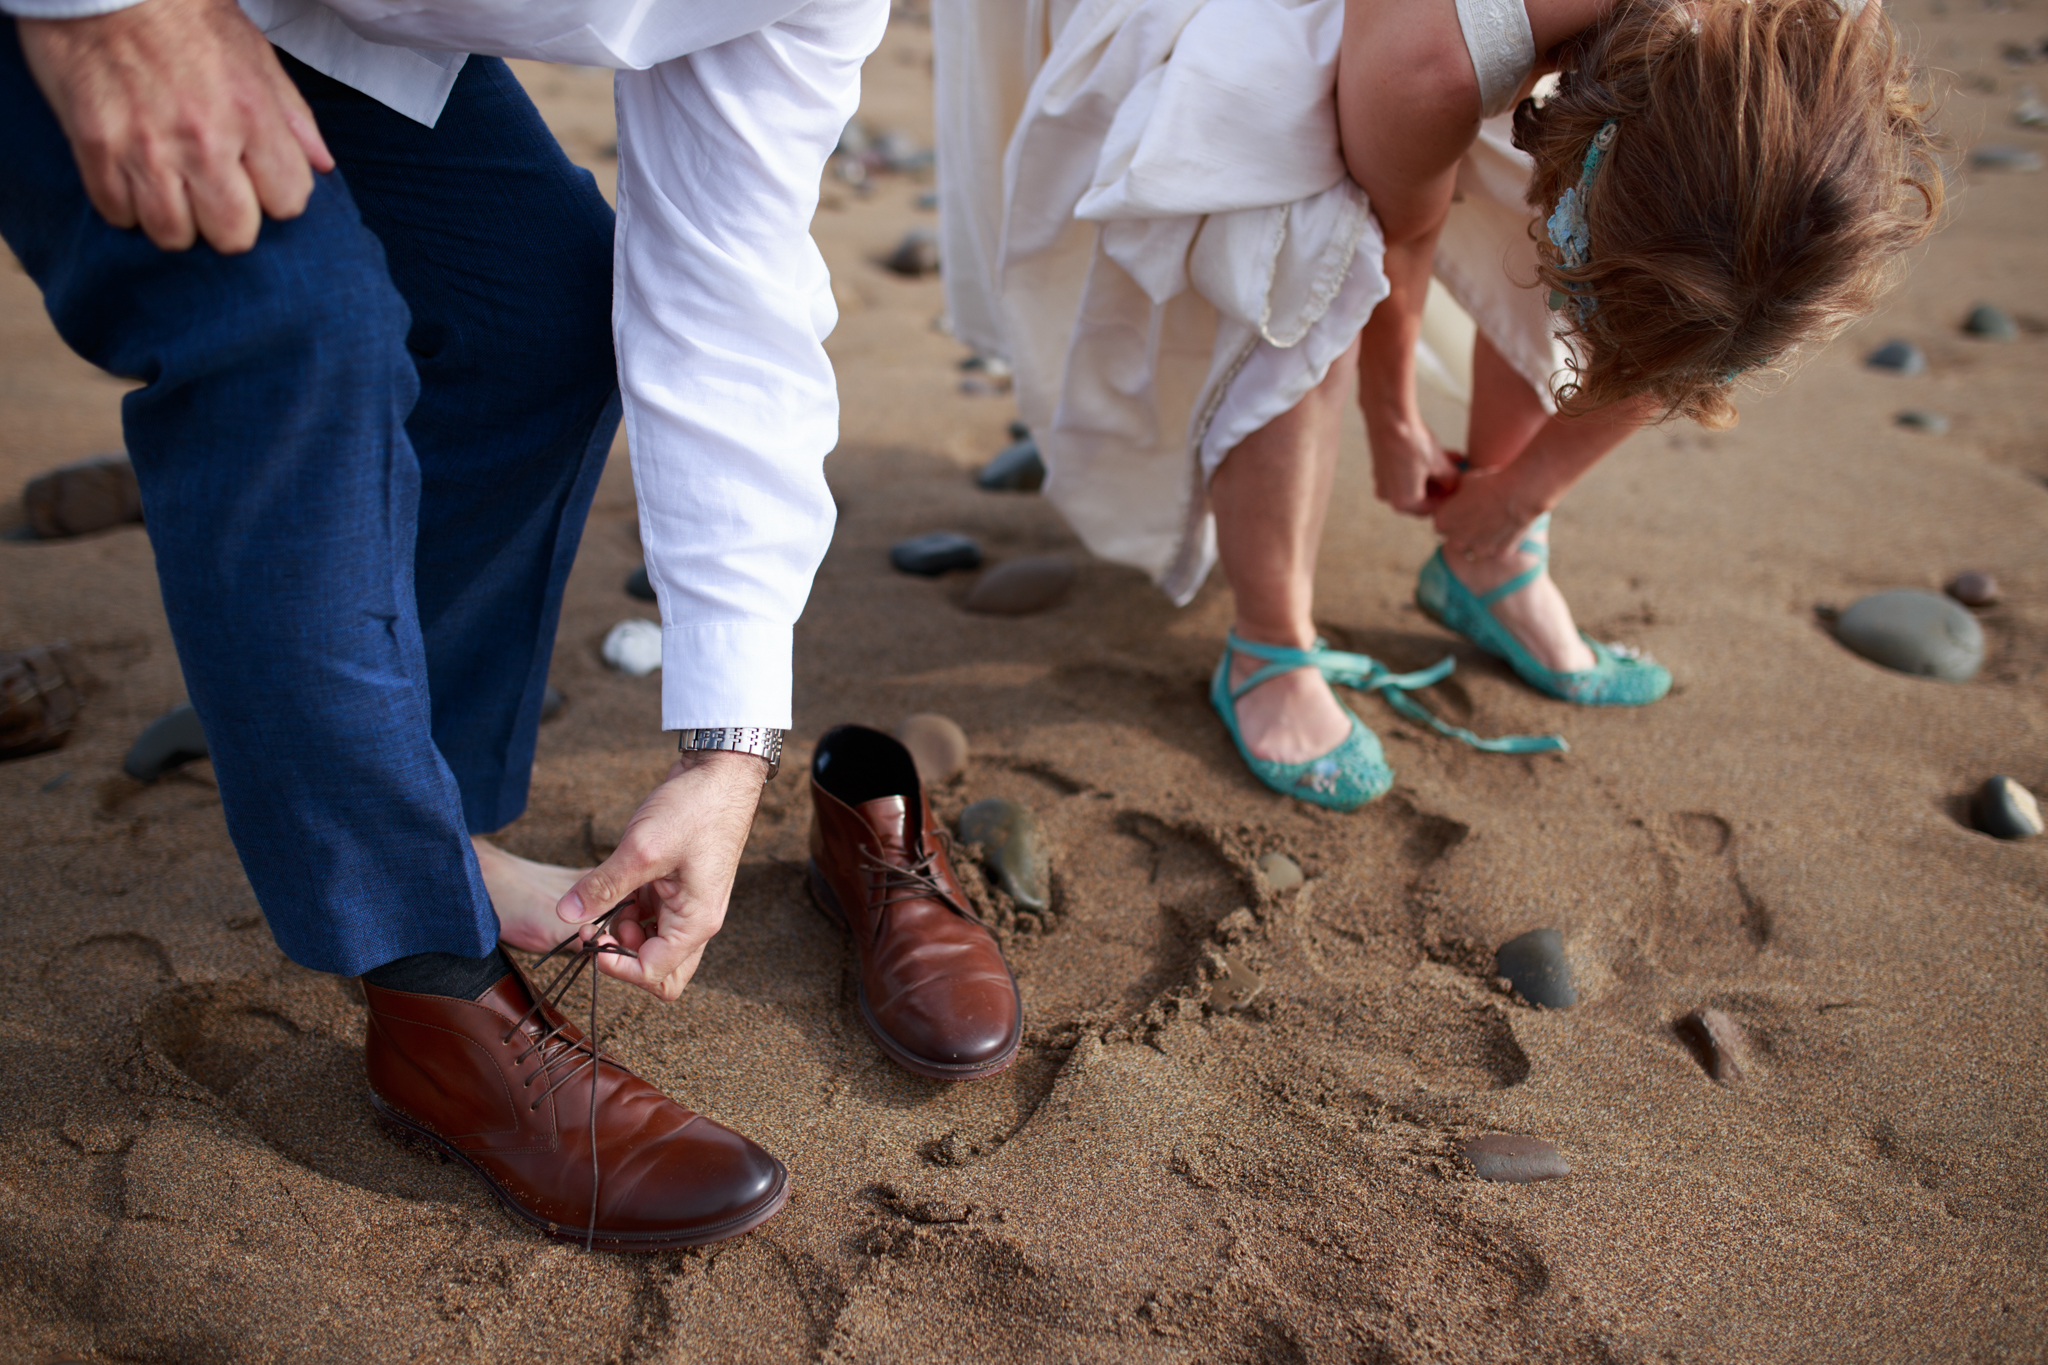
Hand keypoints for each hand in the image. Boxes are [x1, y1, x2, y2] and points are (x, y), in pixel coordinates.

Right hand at [19, 0, 334, 253]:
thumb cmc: (183, 13)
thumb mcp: (253, 52)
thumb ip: (291, 115)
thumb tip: (321, 165)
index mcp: (252, 114)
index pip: (288, 202)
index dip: (276, 196)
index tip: (258, 181)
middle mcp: (203, 139)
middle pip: (232, 235)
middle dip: (228, 222)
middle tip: (213, 194)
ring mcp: (146, 148)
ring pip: (173, 235)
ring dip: (175, 220)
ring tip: (170, 189)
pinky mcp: (95, 148)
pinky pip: (118, 214)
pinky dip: (126, 206)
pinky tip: (132, 178)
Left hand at [553, 750, 768, 1001]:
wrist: (720, 774)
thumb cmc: (696, 810)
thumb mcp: (642, 850)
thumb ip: (602, 886)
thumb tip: (565, 914)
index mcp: (696, 922)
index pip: (653, 973)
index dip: (616, 964)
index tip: (589, 938)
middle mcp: (695, 921)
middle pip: (660, 970)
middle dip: (624, 957)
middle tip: (600, 928)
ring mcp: (686, 905)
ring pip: (651, 944)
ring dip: (623, 933)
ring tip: (603, 900)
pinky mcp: (676, 889)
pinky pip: (649, 917)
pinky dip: (627, 911)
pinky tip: (614, 886)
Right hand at [1364, 407, 1462, 515]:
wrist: (1389, 418)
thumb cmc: (1413, 444)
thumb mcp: (1440, 465)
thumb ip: (1451, 481)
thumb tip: (1455, 485)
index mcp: (1404, 502)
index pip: (1431, 509)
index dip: (1449, 498)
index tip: (1460, 487)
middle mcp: (1389, 496)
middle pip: (1422, 497)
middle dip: (1442, 485)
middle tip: (1457, 473)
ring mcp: (1383, 482)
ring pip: (1414, 483)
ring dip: (1434, 474)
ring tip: (1451, 459)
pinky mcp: (1381, 467)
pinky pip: (1404, 473)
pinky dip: (1420, 467)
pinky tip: (1436, 453)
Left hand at [1431, 465, 1544, 564]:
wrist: (1518, 492)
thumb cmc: (1490, 482)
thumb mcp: (1465, 481)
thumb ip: (1456, 493)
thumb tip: (1457, 494)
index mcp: (1442, 523)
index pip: (1442, 524)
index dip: (1453, 517)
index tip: (1464, 509)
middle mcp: (1456, 541)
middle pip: (1457, 541)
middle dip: (1465, 533)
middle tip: (1480, 518)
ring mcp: (1478, 550)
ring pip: (1478, 549)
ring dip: (1484, 540)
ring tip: (1496, 522)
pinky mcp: (1498, 554)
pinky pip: (1498, 551)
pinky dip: (1503, 543)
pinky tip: (1509, 528)